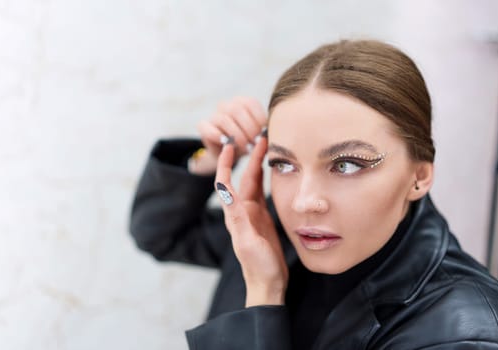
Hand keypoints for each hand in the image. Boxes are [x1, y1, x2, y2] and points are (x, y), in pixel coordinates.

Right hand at [192, 97, 266, 174]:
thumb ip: (263, 131)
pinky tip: (229, 145)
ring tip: (246, 148)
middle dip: (249, 128)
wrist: (229, 154)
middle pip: (237, 110)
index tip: (265, 134)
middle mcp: (227, 105)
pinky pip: (209, 129)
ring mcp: (214, 115)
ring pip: (224, 120)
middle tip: (256, 143)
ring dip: (237, 135)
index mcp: (243, 102)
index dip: (259, 119)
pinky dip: (220, 137)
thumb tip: (269, 134)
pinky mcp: (203, 126)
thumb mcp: (258, 135)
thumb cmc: (248, 141)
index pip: (251, 103)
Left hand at [215, 134, 288, 306]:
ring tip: (267, 148)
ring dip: (259, 165)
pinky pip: (264, 193)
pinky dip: (267, 179)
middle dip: (250, 157)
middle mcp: (242, 211)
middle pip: (245, 178)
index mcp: (236, 214)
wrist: (268, 283)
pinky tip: (273, 172)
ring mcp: (253, 215)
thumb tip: (224, 189)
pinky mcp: (264, 219)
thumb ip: (237, 216)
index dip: (227, 163)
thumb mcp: (246, 241)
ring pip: (255, 183)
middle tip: (260, 137)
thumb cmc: (257, 266)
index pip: (227, 183)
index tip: (230, 144)